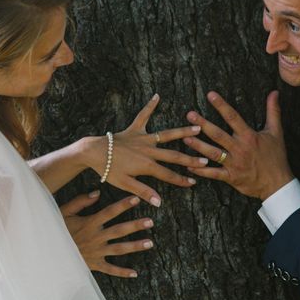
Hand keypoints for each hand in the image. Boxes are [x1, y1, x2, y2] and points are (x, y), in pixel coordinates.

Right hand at [60, 191, 153, 277]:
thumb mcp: (63, 213)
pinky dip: (122, 272)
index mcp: (89, 223)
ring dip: (135, 246)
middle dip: (135, 225)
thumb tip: (97, 192)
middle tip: (151, 221)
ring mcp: (96, 252)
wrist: (48, 254)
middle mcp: (96, 237)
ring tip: (150, 243)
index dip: (123, 205)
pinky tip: (135, 273)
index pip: (109, 212)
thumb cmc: (56, 231)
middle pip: (119, 230)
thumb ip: (80, 202)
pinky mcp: (94, 264)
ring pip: (119, 249)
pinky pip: (110, 269)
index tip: (136, 198)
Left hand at [84, 94, 208, 206]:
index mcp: (147, 165)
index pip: (168, 174)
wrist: (93, 152)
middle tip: (205, 159)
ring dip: (182, 131)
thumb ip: (143, 192)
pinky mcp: (133, 129)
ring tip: (196, 128)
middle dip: (190, 159)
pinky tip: (157, 96)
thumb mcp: (125, 184)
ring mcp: (142, 138)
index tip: (194, 182)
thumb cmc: (108, 169)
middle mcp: (148, 150)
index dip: (181, 179)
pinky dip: (149, 106)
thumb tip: (159, 202)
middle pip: (173, 155)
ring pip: (166, 134)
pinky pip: (143, 116)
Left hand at [183, 90, 293, 199]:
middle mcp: (240, 149)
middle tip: (190, 115)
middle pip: (218, 134)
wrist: (278, 184)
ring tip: (185, 138)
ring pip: (213, 153)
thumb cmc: (276, 156)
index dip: (222, 105)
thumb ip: (273, 111)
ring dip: (198, 146)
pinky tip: (188, 166)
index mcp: (249, 136)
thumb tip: (274, 92)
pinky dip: (201, 170)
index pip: (233, 117)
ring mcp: (234, 164)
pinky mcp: (231, 177)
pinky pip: (213, 174)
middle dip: (203, 124)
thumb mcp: (276, 132)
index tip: (210, 94)